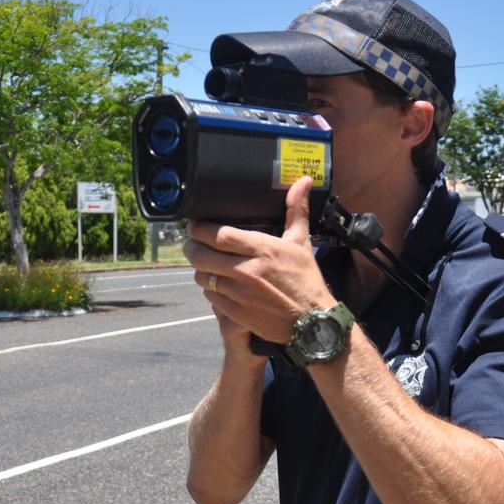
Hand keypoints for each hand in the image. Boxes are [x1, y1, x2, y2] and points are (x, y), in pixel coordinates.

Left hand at [185, 177, 335, 348]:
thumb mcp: (301, 243)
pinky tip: (217, 284)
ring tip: (205, 263)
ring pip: (202, 276)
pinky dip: (210, 289)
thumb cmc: (306, 280)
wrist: (313, 323)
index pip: (217, 234)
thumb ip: (296, 210)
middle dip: (191, 246)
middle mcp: (247, 270)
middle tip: (193, 243)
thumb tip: (302, 180)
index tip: (195, 225)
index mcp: (262, 249)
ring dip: (200, 268)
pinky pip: (210, 297)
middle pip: (200, 254)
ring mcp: (239, 293)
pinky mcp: (235, 313)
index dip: (198, 228)